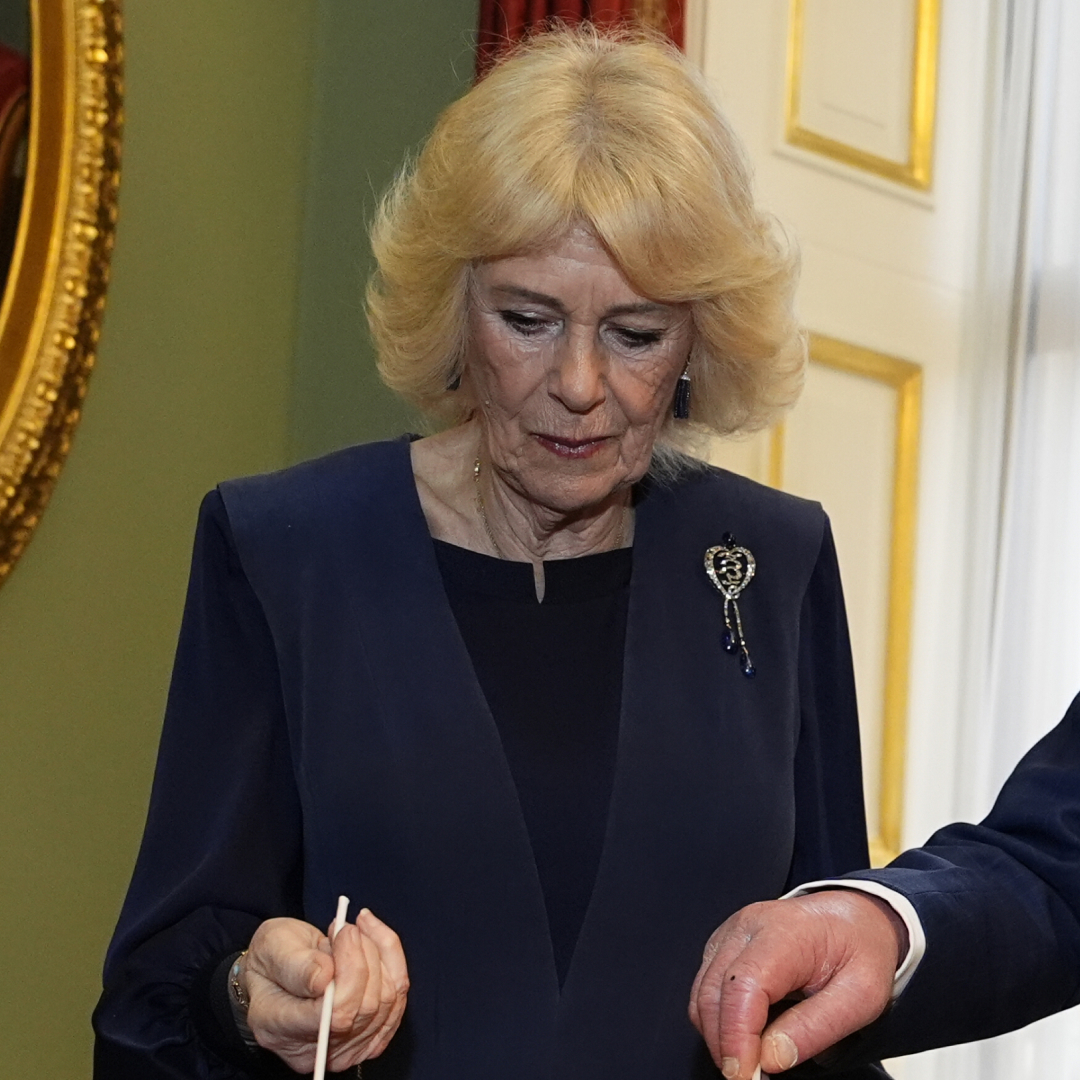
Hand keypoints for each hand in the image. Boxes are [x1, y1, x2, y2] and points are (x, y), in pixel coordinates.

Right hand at [239, 908, 408, 1072]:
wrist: (279, 973)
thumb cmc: (272, 958)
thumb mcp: (271, 946)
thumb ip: (295, 964)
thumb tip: (324, 977)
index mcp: (279, 1029)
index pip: (332, 1015)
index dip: (349, 969)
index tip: (344, 930)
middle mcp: (316, 1050)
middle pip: (364, 1007)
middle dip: (364, 955)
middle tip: (348, 926)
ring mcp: (345, 1049)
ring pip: (386, 1001)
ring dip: (378, 954)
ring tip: (355, 932)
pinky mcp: (368, 1038)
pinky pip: (396, 1000)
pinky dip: (392, 962)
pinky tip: (374, 941)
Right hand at [688, 891, 905, 1078]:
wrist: (853, 917)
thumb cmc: (859, 949)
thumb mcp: (862, 995)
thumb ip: (817, 1027)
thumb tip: (771, 1058)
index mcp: (783, 933)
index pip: (743, 986)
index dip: (737, 1036)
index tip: (746, 1075)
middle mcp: (747, 928)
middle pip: (714, 993)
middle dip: (725, 1045)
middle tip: (752, 1078)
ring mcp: (730, 935)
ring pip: (703, 994)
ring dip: (720, 1035)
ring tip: (754, 1060)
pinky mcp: (723, 947)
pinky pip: (707, 990)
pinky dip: (720, 1021)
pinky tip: (747, 1036)